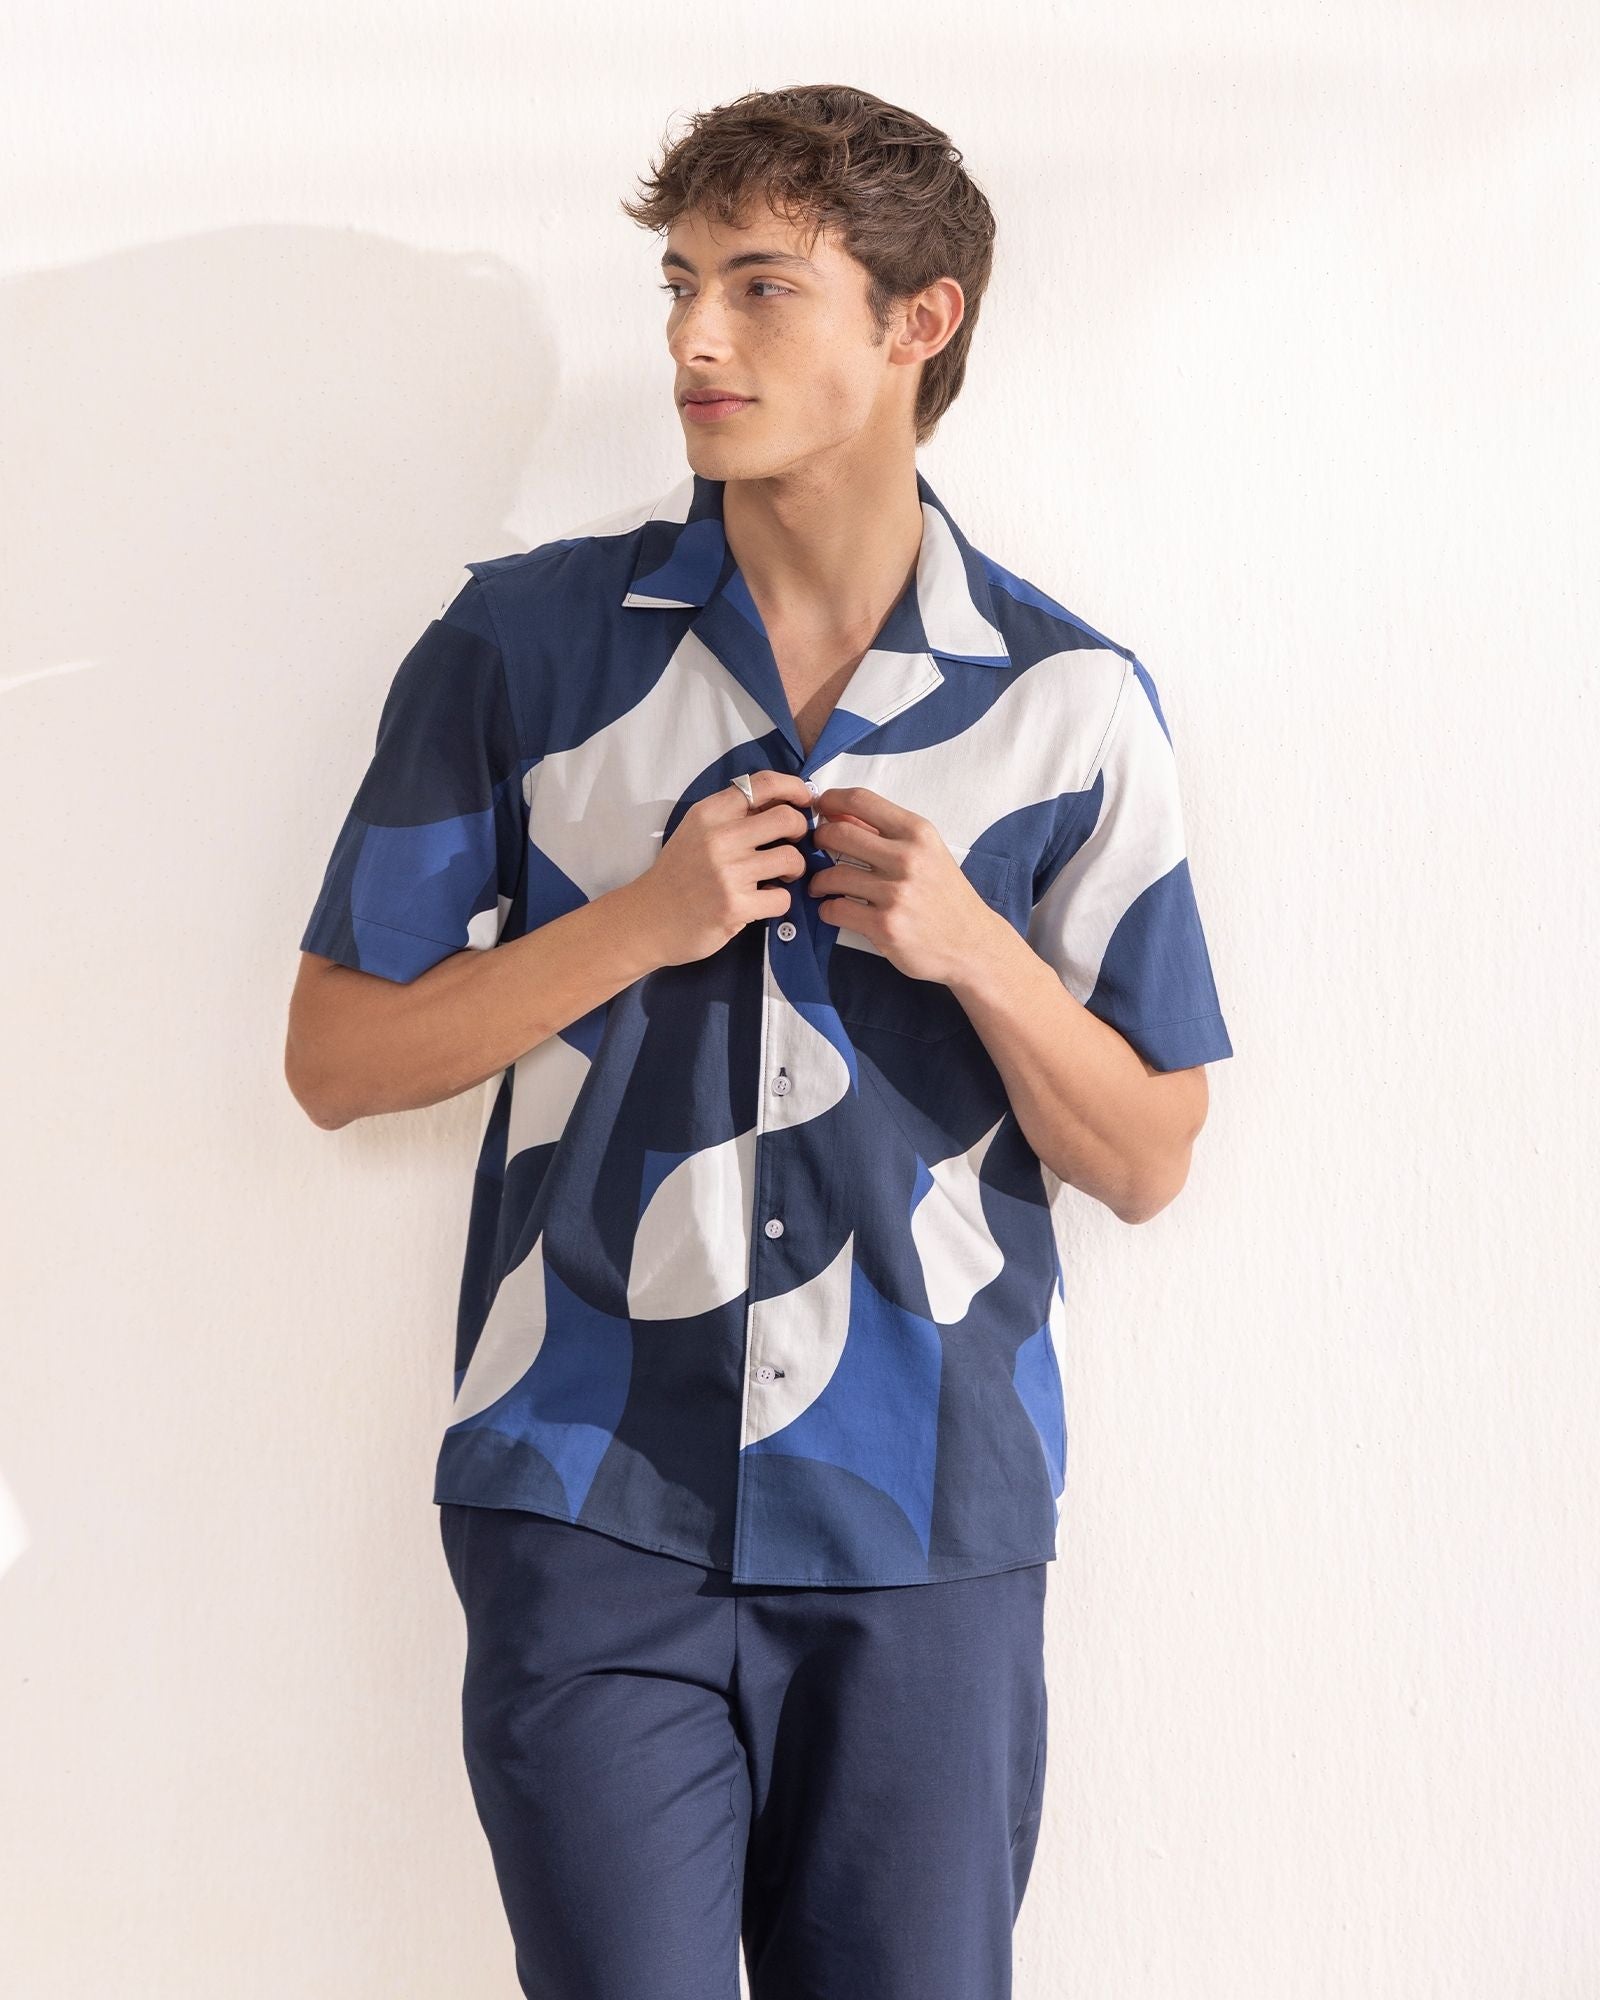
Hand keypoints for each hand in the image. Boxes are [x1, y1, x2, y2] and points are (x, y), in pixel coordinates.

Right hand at [625, 770, 816, 968]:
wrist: (647, 919)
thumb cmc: (678, 874)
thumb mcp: (696, 831)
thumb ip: (732, 815)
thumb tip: (783, 802)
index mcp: (709, 813)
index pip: (762, 783)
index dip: (793, 787)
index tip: (804, 800)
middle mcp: (719, 838)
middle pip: (787, 819)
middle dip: (799, 832)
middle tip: (789, 845)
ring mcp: (728, 872)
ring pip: (791, 859)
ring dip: (793, 869)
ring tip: (779, 877)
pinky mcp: (735, 905)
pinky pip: (783, 898)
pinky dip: (779, 901)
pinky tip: (763, 901)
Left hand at [806, 786, 1006, 985]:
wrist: (972, 944)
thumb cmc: (945, 896)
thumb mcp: (927, 852)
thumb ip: (886, 832)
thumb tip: (838, 812)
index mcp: (918, 832)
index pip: (861, 800)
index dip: (830, 800)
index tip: (820, 809)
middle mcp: (908, 858)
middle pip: (838, 833)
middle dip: (818, 840)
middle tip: (817, 850)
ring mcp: (896, 893)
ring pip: (831, 875)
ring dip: (819, 881)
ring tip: (822, 886)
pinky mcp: (885, 926)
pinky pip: (835, 909)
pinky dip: (827, 909)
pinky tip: (835, 910)